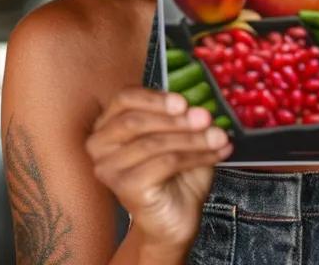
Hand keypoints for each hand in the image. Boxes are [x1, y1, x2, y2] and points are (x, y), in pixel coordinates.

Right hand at [85, 88, 231, 249]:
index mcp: (108, 126)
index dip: (155, 98)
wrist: (175, 220)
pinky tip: (214, 155)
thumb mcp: (180, 138)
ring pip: (153, 143)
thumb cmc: (174, 178)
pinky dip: (194, 156)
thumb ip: (184, 118)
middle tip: (206, 119)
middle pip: (135, 121)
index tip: (183, 102)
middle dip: (176, 119)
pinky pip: (164, 163)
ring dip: (192, 138)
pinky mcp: (126, 187)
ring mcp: (109, 168)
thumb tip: (200, 106)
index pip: (124, 99)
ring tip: (218, 138)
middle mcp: (100, 146)